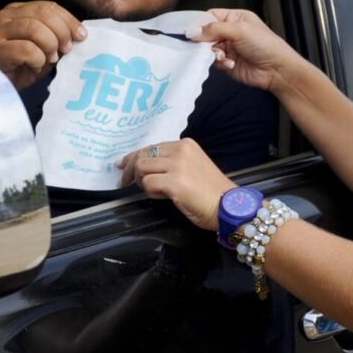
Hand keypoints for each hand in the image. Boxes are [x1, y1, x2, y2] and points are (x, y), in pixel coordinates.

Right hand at [0, 1, 86, 89]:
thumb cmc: (20, 66)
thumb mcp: (43, 47)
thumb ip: (57, 36)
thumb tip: (79, 34)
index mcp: (18, 10)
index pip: (48, 6)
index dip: (69, 20)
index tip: (81, 36)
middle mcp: (6, 16)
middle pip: (44, 14)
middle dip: (62, 32)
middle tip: (66, 50)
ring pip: (35, 29)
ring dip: (49, 46)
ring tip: (49, 59)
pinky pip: (27, 50)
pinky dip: (37, 60)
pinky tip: (34, 66)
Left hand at [117, 140, 235, 231]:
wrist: (229, 207)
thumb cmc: (211, 192)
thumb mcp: (192, 167)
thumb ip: (172, 163)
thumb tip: (146, 168)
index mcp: (185, 145)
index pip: (152, 147)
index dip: (134, 156)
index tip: (124, 164)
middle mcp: (181, 151)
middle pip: (142, 155)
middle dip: (130, 169)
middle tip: (123, 181)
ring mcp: (178, 166)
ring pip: (142, 168)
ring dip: (142, 182)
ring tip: (153, 191)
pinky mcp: (175, 182)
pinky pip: (149, 184)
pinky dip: (150, 192)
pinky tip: (161, 197)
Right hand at [189, 8, 315, 93]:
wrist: (277, 70)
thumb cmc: (265, 45)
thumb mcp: (240, 30)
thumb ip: (214, 29)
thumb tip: (191, 32)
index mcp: (235, 18)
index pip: (210, 16)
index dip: (200, 23)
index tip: (191, 32)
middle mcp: (230, 32)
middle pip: (206, 33)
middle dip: (204, 41)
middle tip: (204, 46)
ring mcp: (228, 48)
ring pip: (208, 49)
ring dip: (213, 53)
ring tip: (222, 56)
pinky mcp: (227, 62)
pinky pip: (214, 61)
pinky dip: (220, 63)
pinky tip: (230, 64)